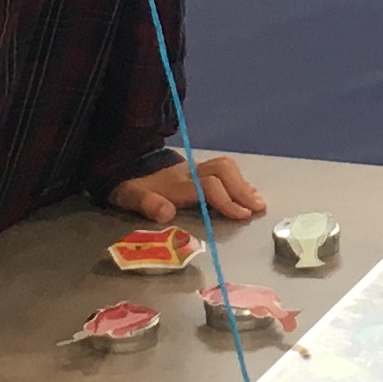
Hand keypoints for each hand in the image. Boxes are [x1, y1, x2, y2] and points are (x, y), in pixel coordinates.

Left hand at [112, 155, 268, 225]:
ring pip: (226, 167)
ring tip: (257, 203)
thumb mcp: (129, 196)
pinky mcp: (200, 169)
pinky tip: (248, 194)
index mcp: (177, 182)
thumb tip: (167, 213)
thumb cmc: (132, 187)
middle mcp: (190, 171)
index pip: (209, 185)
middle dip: (242, 190)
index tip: (241, 216)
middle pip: (223, 170)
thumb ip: (146, 204)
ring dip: (244, 185)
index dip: (226, 200)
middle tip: (257, 209)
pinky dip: (240, 182)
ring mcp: (196, 168)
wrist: (125, 165)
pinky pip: (225, 170)